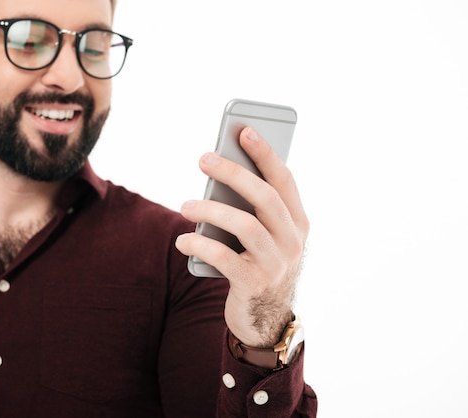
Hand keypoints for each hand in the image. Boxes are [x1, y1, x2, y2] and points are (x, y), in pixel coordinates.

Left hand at [175, 127, 308, 346]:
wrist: (264, 319)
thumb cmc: (257, 264)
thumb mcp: (263, 237)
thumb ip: (251, 210)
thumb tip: (218, 174)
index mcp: (297, 222)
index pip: (283, 180)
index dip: (265, 154)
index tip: (244, 131)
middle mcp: (293, 240)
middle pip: (264, 197)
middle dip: (233, 172)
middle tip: (203, 158)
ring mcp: (277, 263)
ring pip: (244, 225)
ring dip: (209, 211)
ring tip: (184, 206)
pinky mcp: (254, 284)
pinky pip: (223, 258)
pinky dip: (199, 246)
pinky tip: (182, 242)